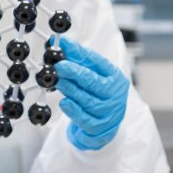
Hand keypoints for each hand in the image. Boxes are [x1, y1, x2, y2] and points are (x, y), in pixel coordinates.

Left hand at [54, 36, 128, 150]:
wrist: (107, 124)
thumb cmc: (98, 94)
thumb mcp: (94, 76)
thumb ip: (79, 62)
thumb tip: (62, 45)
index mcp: (115, 76)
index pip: (97, 62)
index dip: (79, 52)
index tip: (63, 45)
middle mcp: (114, 94)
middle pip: (93, 81)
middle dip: (74, 72)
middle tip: (59, 65)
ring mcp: (108, 112)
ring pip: (86, 99)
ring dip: (69, 89)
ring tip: (56, 80)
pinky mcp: (99, 127)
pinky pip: (84, 118)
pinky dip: (73, 110)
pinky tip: (64, 102)